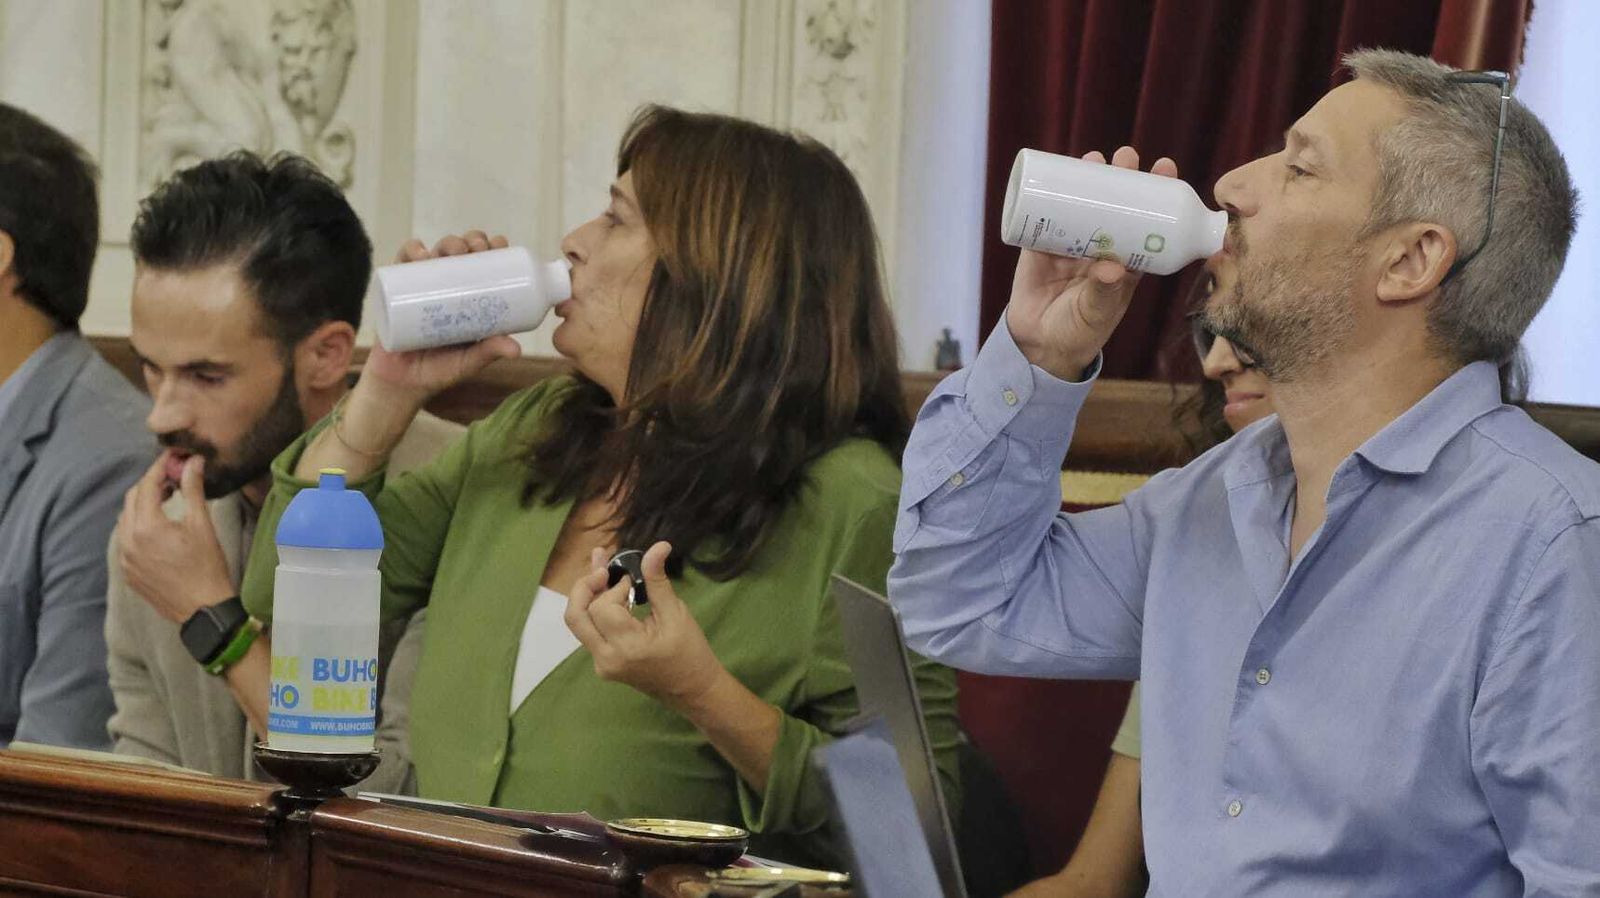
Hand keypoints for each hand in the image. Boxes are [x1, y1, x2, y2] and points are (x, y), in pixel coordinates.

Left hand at [117, 455, 233, 624]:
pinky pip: (126, 540)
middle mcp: (128, 541)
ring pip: (126, 520)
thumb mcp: (201, 525)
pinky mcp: (128, 571)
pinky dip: (138, 527)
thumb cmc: (206, 566)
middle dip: (149, 485)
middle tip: (171, 479)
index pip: (146, 486)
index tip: (172, 459)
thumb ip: (192, 490)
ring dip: (142, 506)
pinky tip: (158, 529)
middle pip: (131, 500)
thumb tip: (193, 463)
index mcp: (146, 527)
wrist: (202, 608)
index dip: (159, 468)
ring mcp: (125, 558)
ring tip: (165, 502)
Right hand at [361, 230, 523, 405]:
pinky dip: (412, 250)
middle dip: (474, 240)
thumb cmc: (439, 371)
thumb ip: (489, 352)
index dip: (494, 249)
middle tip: (478, 249)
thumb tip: (516, 349)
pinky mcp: (398, 288)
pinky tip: (422, 255)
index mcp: (471, 298)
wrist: (401, 383)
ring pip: (437, 251)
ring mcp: (423, 285)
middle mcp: (448, 286)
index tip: (501, 246)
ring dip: (449, 242)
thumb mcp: (469, 361)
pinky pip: (403, 262)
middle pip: (464, 252)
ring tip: (456, 251)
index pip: (486, 265)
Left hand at [564, 542, 727, 713]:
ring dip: (587, 594)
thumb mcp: (676, 613)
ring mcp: (601, 664)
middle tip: (602, 567)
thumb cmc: (689, 652)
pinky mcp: (602, 663)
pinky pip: (589, 631)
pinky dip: (595, 609)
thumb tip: (658, 546)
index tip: (633, 579)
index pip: (602, 608)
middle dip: (585, 585)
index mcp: (627, 647)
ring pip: (578, 623)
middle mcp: (606, 658)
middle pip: (575, 616)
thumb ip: (658, 580)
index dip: (613, 587)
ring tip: (601, 570)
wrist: (692, 690)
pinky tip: (608, 591)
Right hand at [1006, 147, 1178, 379]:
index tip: (1164, 169)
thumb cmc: (1079, 333)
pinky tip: (1054, 174)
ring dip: (1088, 178)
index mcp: (1126, 261)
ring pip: (1083, 202)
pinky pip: (1046, 215)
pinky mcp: (1040, 246)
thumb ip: (1104, 291)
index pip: (1147, 221)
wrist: (1038, 346)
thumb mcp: (1096, 313)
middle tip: (1125, 157)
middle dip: (1122, 177)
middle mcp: (1101, 246)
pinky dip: (1049, 195)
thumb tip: (1112, 266)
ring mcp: (1070, 243)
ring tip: (1093, 158)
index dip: (1157, 195)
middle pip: (1116, 203)